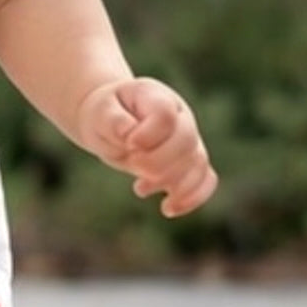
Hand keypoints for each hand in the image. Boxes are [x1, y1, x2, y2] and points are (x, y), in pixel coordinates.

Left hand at [77, 77, 217, 217]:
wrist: (111, 122)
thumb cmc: (104, 114)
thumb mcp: (100, 112)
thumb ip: (112, 120)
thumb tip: (128, 134)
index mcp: (156, 97)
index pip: (165, 115)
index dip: (149, 134)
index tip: (129, 144)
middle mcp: (180, 117)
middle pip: (186, 141)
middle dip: (158, 162)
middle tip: (133, 165)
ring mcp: (189, 139)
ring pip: (198, 163)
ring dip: (173, 183)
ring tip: (140, 189)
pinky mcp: (189, 162)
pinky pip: (206, 180)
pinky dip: (192, 198)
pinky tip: (167, 209)